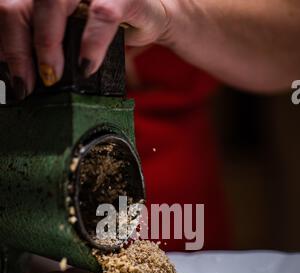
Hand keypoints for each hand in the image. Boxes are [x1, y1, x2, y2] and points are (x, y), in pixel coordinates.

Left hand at [0, 0, 170, 99]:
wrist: (149, 15)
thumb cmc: (105, 25)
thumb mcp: (67, 35)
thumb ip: (43, 43)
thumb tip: (18, 73)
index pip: (10, 9)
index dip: (6, 44)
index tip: (12, 77)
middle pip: (21, 5)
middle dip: (17, 49)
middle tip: (26, 82)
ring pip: (52, 2)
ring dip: (46, 44)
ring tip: (51, 76)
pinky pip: (102, 16)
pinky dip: (91, 45)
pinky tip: (86, 67)